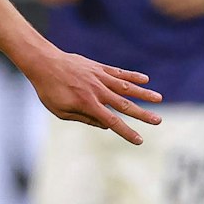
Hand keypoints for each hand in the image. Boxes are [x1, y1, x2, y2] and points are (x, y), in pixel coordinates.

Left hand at [22, 50, 163, 144]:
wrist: (44, 63)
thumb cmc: (49, 90)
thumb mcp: (60, 110)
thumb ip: (84, 118)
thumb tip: (106, 125)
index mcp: (88, 105)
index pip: (112, 122)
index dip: (127, 132)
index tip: (140, 140)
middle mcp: (98, 91)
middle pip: (125, 105)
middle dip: (143, 114)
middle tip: (158, 121)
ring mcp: (100, 78)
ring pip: (127, 87)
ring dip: (144, 94)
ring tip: (159, 99)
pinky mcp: (99, 68)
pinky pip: (119, 72)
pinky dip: (133, 76)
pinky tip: (146, 79)